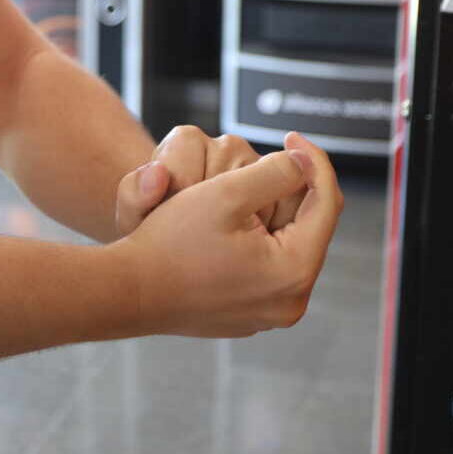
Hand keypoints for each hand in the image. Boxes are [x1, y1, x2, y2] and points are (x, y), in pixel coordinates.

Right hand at [108, 147, 342, 337]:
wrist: (126, 291)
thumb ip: (276, 171)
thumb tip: (302, 163)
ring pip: (288, 247)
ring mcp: (268, 314)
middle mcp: (289, 302)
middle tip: (270, 161)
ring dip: (274, 214)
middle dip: (291, 190)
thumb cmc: (170, 243)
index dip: (313, 162)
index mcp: (293, 271)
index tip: (292, 137)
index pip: (326, 204)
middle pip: (309, 228)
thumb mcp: (226, 192)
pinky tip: (232, 223)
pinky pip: (267, 268)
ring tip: (246, 189)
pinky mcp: (249, 316)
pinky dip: (258, 240)